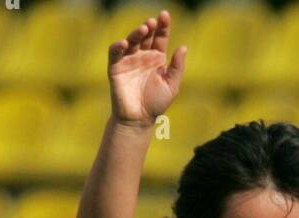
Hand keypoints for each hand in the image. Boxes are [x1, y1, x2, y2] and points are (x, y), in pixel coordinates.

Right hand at [108, 11, 185, 125]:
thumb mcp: (172, 86)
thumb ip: (177, 67)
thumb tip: (183, 47)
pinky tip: (125, 43)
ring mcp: (129, 60)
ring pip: (131, 40)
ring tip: (143, 29)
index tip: (164, 16)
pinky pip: (115, 53)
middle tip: (152, 22)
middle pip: (145, 35)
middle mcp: (142, 56)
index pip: (160, 37)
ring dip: (136, 33)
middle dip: (149, 27)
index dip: (162, 26)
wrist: (138, 120)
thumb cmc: (156, 104)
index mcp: (157, 58)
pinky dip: (118, 46)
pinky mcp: (116, 68)